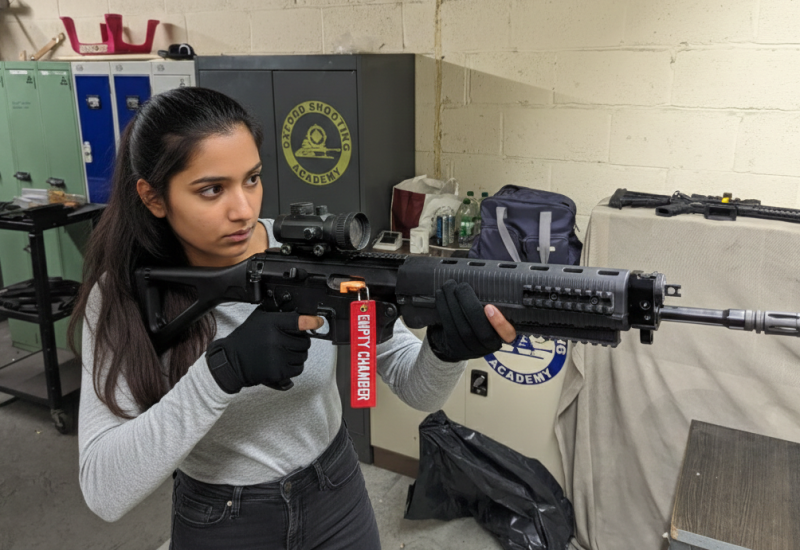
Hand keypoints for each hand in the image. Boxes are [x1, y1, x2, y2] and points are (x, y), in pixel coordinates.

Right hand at [206, 308, 322, 393]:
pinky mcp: (278, 372)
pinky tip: (283, 361)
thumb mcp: (259, 319)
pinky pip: (298, 368)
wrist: (232, 362)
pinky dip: (294, 366)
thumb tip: (300, 312)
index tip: (318, 321)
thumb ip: (278, 314)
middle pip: (305, 341)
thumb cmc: (246, 339)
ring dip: (297, 354)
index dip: (311, 321)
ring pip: (303, 355)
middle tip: (289, 341)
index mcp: (271, 324)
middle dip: (300, 341)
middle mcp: (276, 340)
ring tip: (283, 351)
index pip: (298, 321)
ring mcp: (278, 357)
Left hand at [427, 280, 516, 362]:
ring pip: (462, 328)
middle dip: (469, 305)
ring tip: (449, 286)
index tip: (490, 307)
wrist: (455, 341)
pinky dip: (443, 308)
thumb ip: (491, 303)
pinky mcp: (454, 347)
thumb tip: (487, 278)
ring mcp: (471, 350)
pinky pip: (449, 327)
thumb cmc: (474, 321)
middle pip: (481, 331)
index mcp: (501, 335)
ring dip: (453, 303)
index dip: (500, 323)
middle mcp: (488, 346)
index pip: (508, 335)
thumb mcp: (488, 315)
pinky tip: (441, 295)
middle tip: (462, 286)